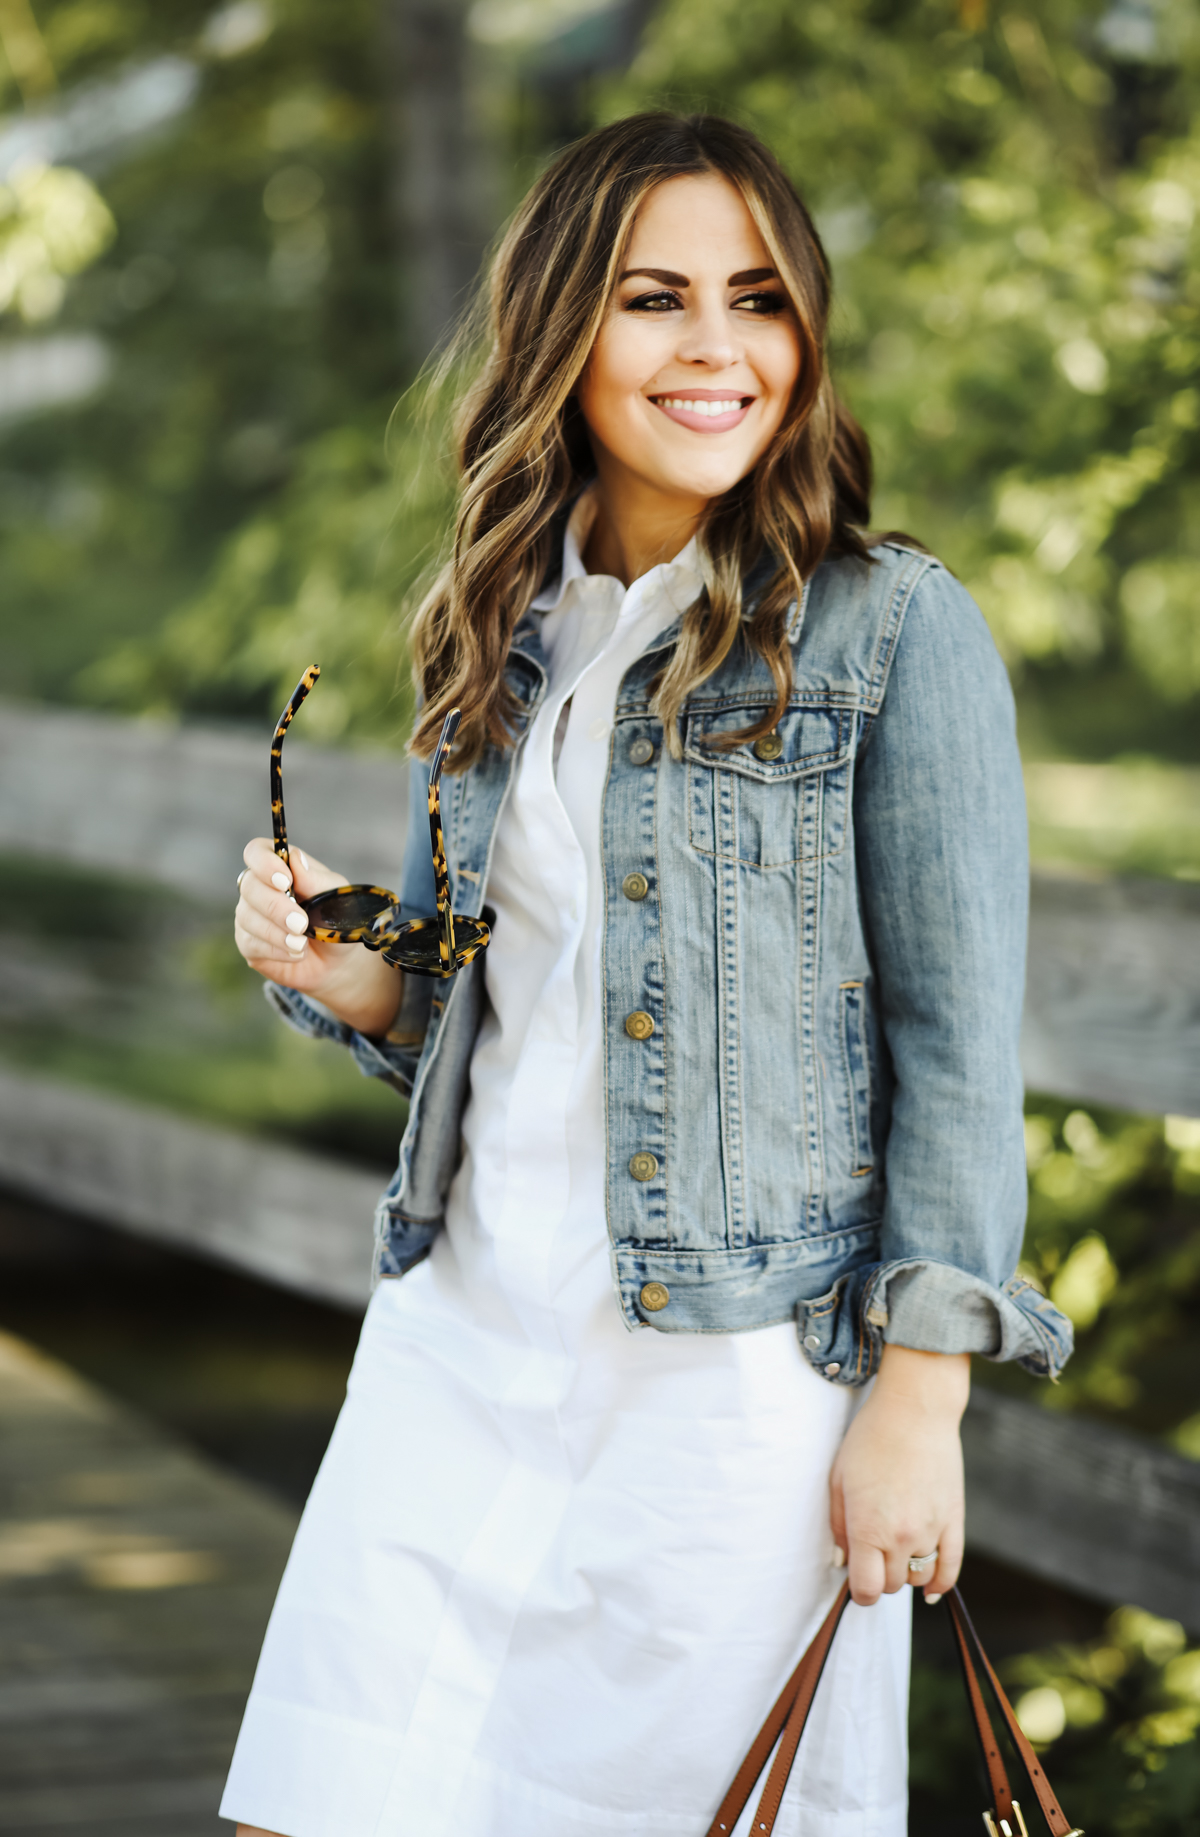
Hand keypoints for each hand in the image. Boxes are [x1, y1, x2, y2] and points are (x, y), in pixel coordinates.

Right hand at [233, 837, 402, 1037]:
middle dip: (275, 906)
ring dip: (277, 932)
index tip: (286, 881)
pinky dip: (276, 950)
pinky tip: (296, 952)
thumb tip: (295, 858)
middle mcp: (259, 888)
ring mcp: (250, 915)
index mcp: (280, 867)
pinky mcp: (248, 943)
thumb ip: (315, 879)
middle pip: (249, 886)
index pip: (257, 852)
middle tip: (301, 923)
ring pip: (247, 917)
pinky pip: (250, 943)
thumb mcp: (336, 896)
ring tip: (303, 943)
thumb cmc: (337, 918)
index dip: (265, 863)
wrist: (338, 959)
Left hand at [829, 1344, 968, 1607]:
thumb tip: (843, 1562)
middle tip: (872, 1552)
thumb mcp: (839, 1479)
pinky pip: (951, 1568)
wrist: (915, 1410)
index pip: (866, 1590)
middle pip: (891, 1586)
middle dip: (878, 1575)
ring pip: (919, 1578)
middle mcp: (902, 1537)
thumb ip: (838, 1526)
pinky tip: (931, 1590)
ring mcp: (932, 1531)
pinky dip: (941, 1584)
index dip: (859, 1591)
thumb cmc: (870, 1439)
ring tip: (896, 1550)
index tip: (856, 1576)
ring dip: (905, 1573)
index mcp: (868, 1528)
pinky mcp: (954, 1521)